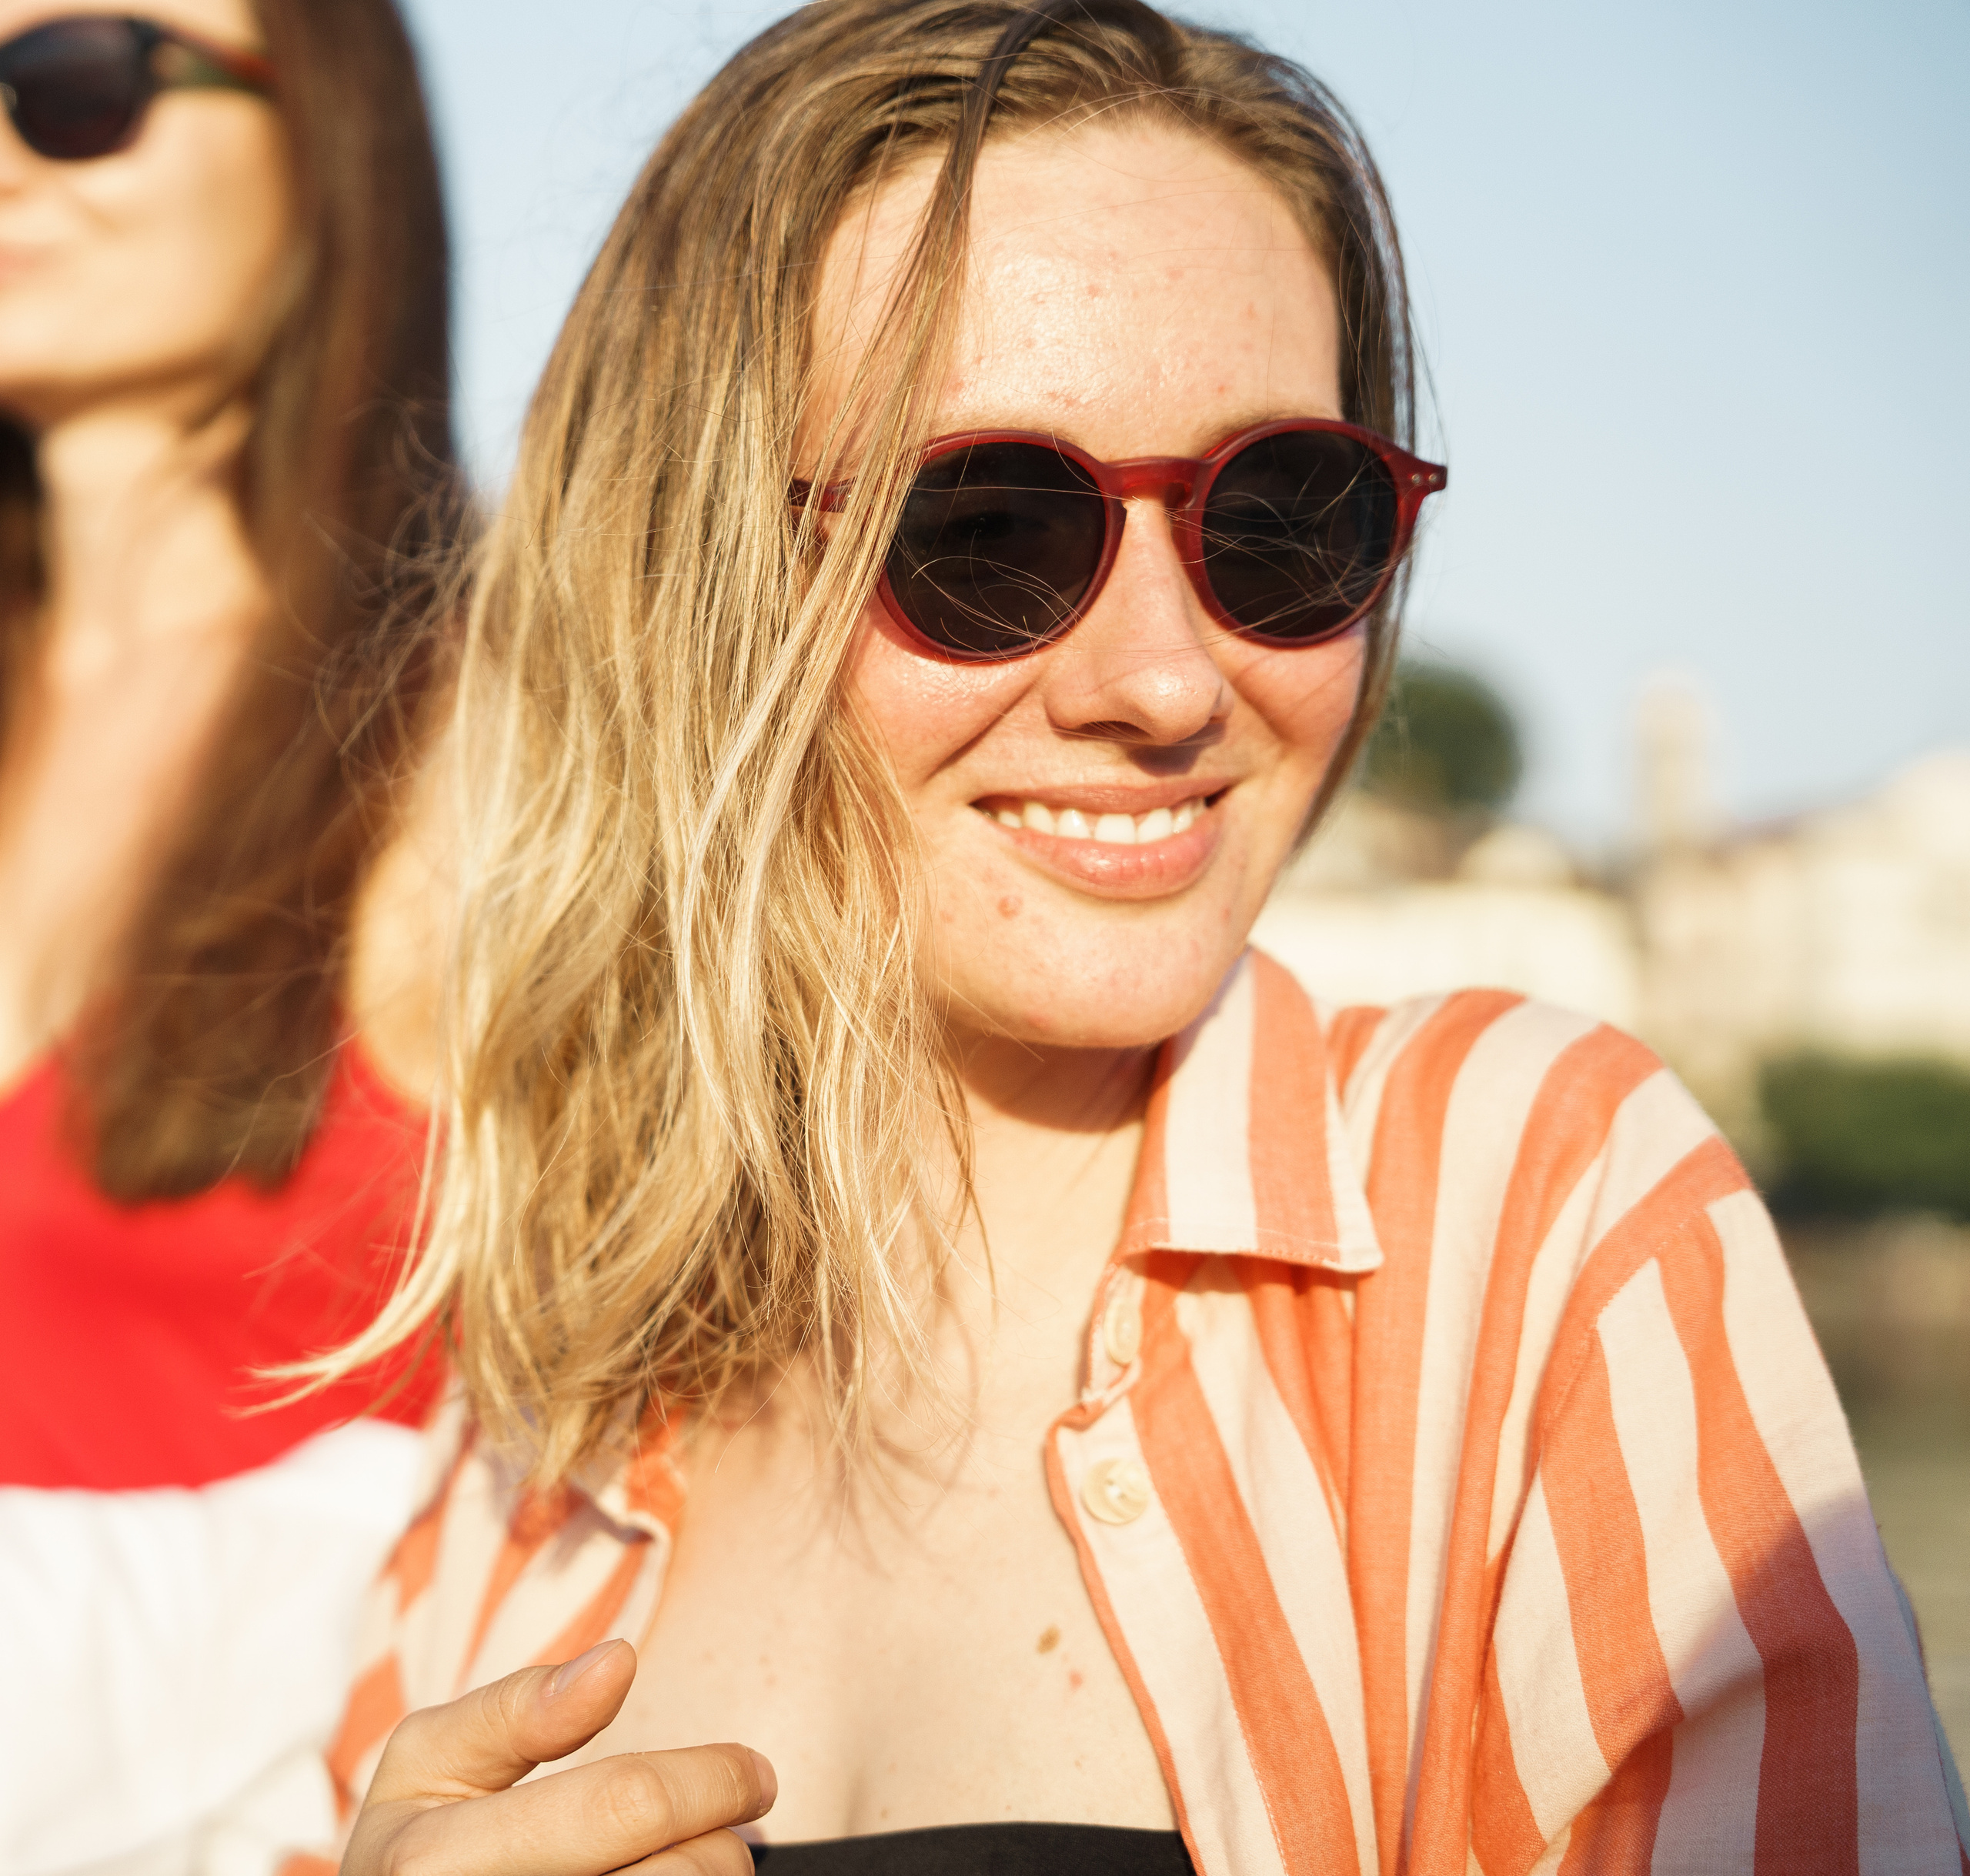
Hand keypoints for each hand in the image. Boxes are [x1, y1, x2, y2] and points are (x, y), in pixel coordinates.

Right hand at [342, 1639, 774, 1875]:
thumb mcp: (428, 1766)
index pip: (624, 1806)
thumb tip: (615, 1661)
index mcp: (433, 1864)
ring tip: (689, 1866)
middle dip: (718, 1841)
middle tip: (723, 1828)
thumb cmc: (418, 1855)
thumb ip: (515, 1709)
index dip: (710, 1778)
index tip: (750, 1771)